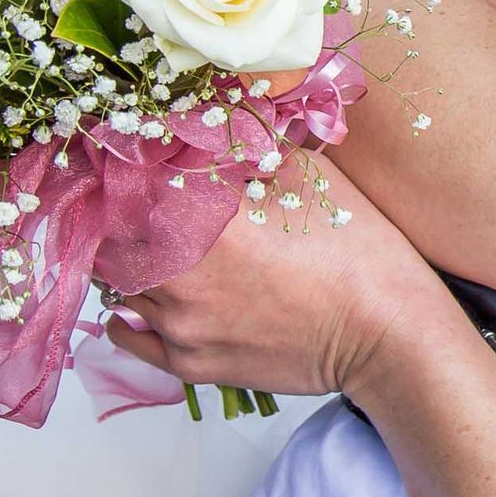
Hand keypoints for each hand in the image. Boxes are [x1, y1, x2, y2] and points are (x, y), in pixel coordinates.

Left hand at [107, 166, 448, 398]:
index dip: (122, 171)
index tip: (130, 162)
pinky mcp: (190, 364)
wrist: (386, 331)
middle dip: (121, 219)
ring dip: (129, 263)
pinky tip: (149, 297)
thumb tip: (205, 132)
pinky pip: (127, 335)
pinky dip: (127, 312)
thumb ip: (246, 152)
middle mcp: (179, 274)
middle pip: (109, 238)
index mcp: (203, 218)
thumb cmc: (358, 249)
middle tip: (144, 206)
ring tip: (161, 249)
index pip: (124, 186)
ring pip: (116, 285)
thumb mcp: (308, 175)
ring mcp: (180, 325)